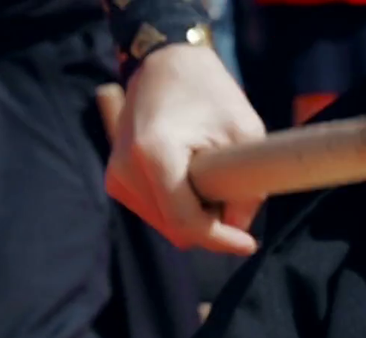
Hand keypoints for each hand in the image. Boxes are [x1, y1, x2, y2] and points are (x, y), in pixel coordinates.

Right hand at [105, 45, 265, 254]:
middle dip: (209, 227)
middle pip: (174, 229)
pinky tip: (193, 183)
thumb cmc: (209, 90)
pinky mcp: (116, 179)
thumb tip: (238, 228)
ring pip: (165, 225)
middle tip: (234, 200)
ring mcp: (116, 177)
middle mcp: (125, 170)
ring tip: (212, 183)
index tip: (249, 245)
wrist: (165, 63)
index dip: (219, 240)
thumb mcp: (244, 132)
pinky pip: (154, 212)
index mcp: (153, 155)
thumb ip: (246, 187)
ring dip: (193, 218)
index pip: (185, 221)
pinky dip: (178, 209)